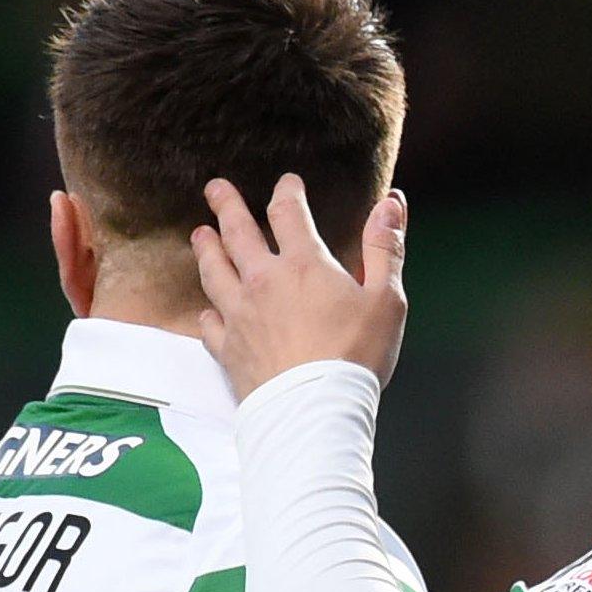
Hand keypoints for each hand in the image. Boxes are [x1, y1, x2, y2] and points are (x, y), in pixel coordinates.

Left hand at [192, 174, 408, 399]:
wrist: (313, 408)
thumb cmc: (356, 355)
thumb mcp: (387, 298)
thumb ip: (385, 248)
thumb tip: (391, 203)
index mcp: (304, 265)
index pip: (289, 214)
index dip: (288, 192)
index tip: (287, 182)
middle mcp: (263, 282)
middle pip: (237, 233)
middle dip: (227, 205)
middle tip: (216, 188)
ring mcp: (239, 315)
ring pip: (214, 271)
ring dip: (206, 249)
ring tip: (200, 234)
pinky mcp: (227, 349)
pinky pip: (209, 324)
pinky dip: (207, 312)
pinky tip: (207, 309)